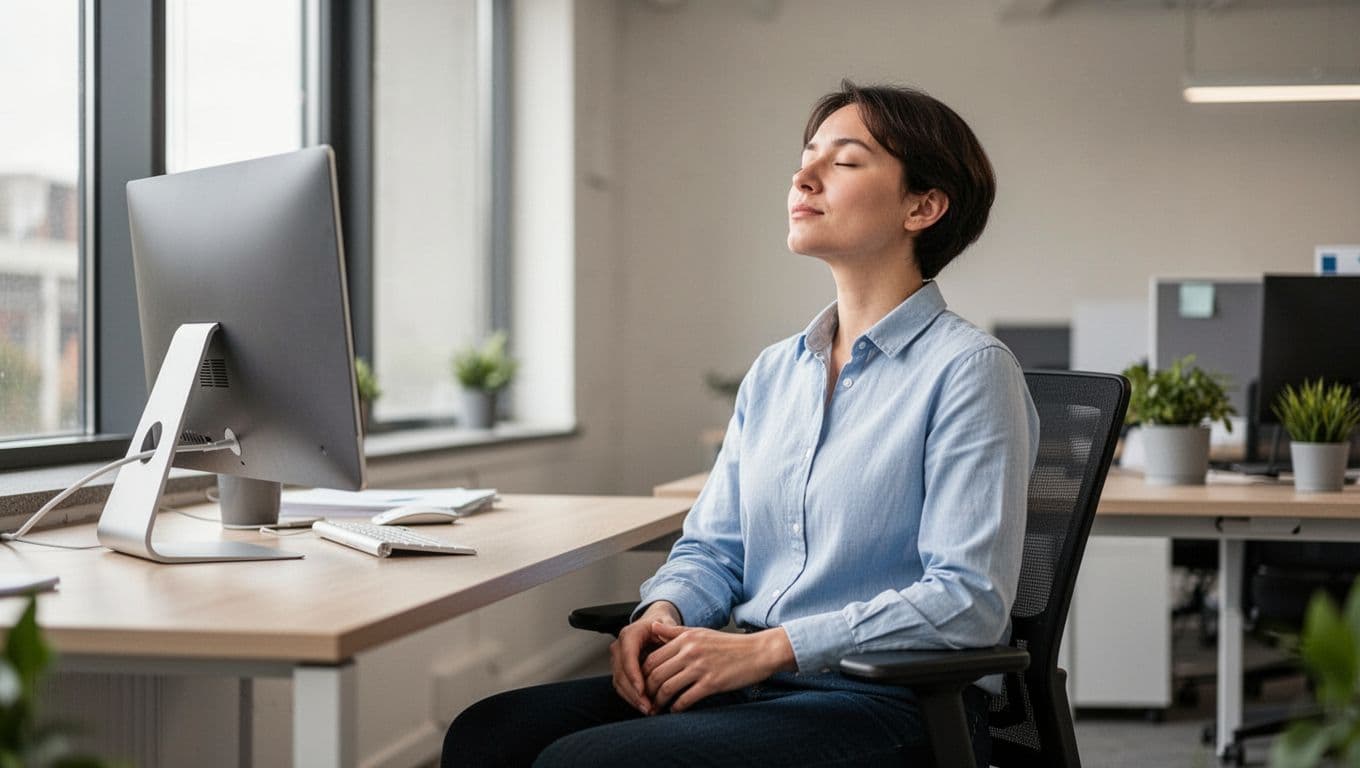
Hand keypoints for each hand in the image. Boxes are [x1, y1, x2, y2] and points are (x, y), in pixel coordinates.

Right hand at [609, 601, 680, 714]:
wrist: (655, 623)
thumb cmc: (663, 625)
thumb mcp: (668, 626)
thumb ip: (669, 633)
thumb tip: (667, 638)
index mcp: (630, 634)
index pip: (628, 656)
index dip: (634, 675)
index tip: (642, 690)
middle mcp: (620, 646)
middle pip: (621, 673)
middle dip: (633, 692)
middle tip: (647, 706)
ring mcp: (617, 659)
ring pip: (619, 682)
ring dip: (632, 698)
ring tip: (648, 710)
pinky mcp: (620, 670)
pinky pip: (622, 686)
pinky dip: (632, 698)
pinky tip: (645, 706)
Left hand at [641, 624, 796, 712]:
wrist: (759, 652)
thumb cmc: (730, 644)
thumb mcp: (700, 632)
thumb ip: (675, 632)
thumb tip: (653, 628)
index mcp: (685, 639)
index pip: (652, 659)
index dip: (642, 675)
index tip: (642, 685)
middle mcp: (690, 652)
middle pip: (655, 675)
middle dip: (647, 692)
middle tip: (645, 701)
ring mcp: (700, 668)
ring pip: (667, 688)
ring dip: (658, 702)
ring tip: (657, 708)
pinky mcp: (712, 683)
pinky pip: (685, 699)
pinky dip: (677, 708)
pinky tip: (676, 710)